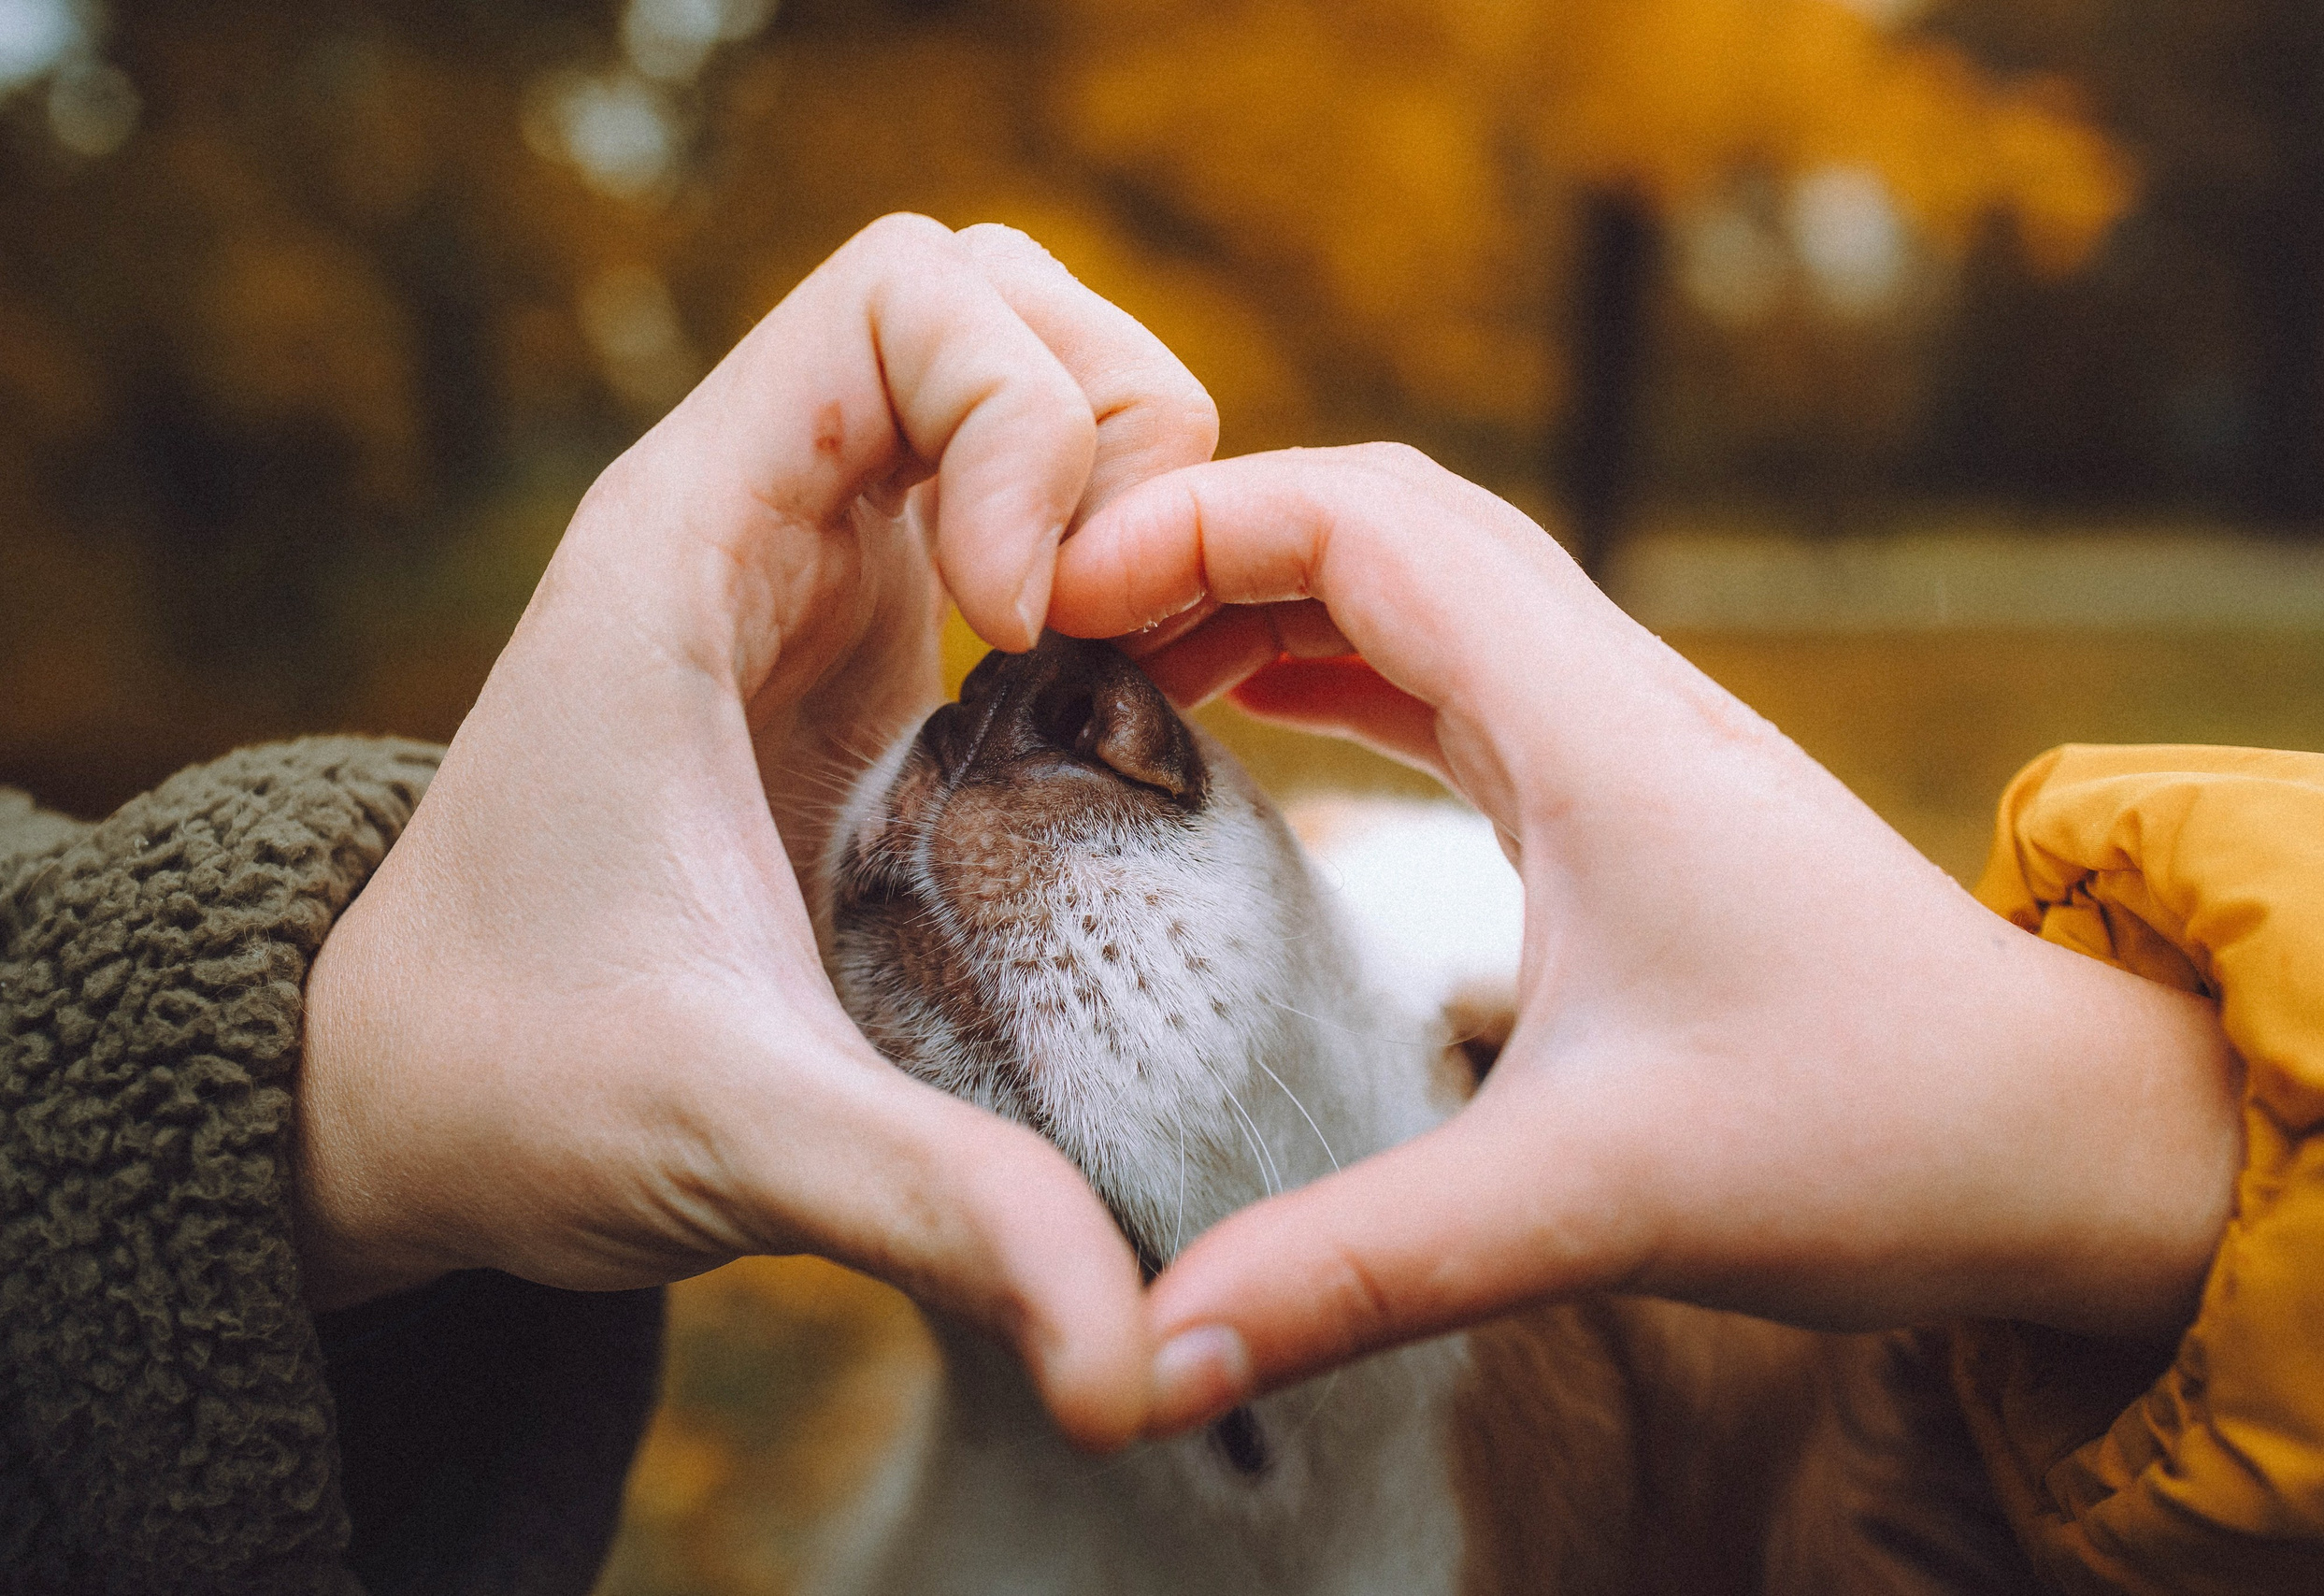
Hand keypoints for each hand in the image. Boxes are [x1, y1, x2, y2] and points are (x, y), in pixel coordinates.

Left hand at [292, 216, 1215, 1449]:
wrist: (410, 1100)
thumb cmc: (520, 1083)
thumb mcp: (731, 1130)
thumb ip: (937, 1205)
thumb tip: (1141, 1352)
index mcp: (689, 547)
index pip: (904, 293)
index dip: (1024, 412)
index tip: (1026, 620)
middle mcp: (751, 519)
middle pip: (990, 298)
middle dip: (1109, 417)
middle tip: (1112, 623)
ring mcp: (807, 569)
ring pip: (1012, 373)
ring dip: (1118, 476)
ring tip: (1133, 662)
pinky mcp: (853, 641)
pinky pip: (1011, 492)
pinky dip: (1102, 546)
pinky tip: (1119, 695)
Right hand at [1047, 444, 2242, 1435]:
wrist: (2064, 1141)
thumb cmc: (1873, 1137)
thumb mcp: (1591, 1203)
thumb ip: (1359, 1267)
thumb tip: (1147, 1352)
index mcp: (1598, 731)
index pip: (1372, 523)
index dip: (1195, 521)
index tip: (1054, 594)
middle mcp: (1615, 693)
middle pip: (1388, 516)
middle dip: (1210, 535)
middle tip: (1057, 620)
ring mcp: (1628, 735)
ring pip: (1426, 579)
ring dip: (1271, 588)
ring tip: (1124, 656)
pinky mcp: (1628, 795)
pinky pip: (1458, 666)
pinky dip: (1337, 655)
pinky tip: (1260, 708)